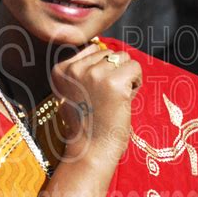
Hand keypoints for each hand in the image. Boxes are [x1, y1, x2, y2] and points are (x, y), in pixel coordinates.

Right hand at [51, 43, 141, 161]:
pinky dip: (136, 82)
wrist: (91, 150)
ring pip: (123, 58)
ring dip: (126, 76)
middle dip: (114, 72)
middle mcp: (75, 69)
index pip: (93, 50)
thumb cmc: (87, 124)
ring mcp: (94, 74)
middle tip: (107, 98)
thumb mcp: (72, 92)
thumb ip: (81, 70)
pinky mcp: (114, 82)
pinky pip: (135, 68)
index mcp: (61, 70)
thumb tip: (100, 46)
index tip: (94, 93)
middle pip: (109, 53)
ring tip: (116, 98)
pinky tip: (125, 100)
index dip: (101, 69)